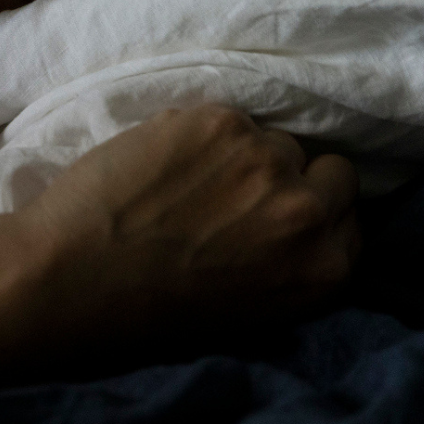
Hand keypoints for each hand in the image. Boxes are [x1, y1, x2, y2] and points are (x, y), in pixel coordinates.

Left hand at [14, 105, 360, 345]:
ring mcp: (266, 162)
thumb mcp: (253, 305)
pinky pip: (225, 117)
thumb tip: (304, 212)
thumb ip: (292, 258)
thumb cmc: (150, 306)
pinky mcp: (220, 123)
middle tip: (237, 192)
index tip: (278, 213)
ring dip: (239, 153)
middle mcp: (309, 213)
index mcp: (326, 270)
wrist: (73, 277)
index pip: (351, 216)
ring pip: (273, 139)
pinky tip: (160, 163)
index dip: (313, 210)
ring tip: (188, 182)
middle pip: (330, 170)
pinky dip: (196, 133)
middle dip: (291, 177)